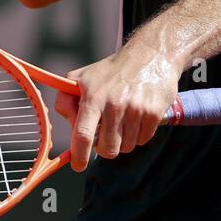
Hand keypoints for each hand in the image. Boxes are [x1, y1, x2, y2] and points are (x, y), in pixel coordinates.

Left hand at [54, 42, 184, 172]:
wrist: (150, 54)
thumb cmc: (112, 70)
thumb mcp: (82, 77)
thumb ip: (66, 101)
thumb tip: (69, 126)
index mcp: (94, 96)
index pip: (83, 134)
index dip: (79, 156)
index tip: (78, 166)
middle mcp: (115, 104)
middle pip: (107, 148)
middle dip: (104, 148)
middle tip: (106, 135)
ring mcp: (136, 109)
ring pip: (126, 147)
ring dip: (123, 141)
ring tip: (123, 121)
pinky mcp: (154, 113)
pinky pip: (142, 140)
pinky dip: (138, 135)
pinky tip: (137, 117)